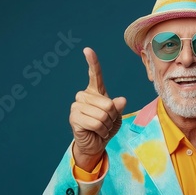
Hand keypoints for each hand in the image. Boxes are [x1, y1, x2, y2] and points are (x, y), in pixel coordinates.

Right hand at [69, 47, 126, 170]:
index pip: (95, 75)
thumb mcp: (117, 116)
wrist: (96, 144)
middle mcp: (84, 96)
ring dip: (107, 126)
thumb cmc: (106, 127)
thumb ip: (118, 107)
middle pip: (108, 104)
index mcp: (95, 92)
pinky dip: (101, 131)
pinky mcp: (74, 118)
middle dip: (112, 117)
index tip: (87, 50)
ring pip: (102, 115)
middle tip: (106, 123)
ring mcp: (77, 106)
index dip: (92, 62)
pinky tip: (96, 133)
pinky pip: (96, 123)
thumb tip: (121, 100)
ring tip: (101, 128)